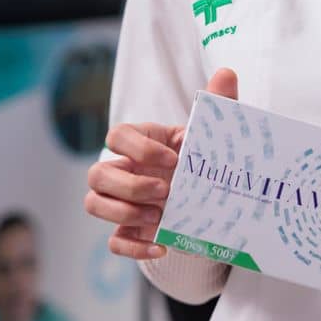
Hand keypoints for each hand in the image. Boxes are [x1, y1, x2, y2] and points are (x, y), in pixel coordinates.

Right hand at [86, 68, 238, 259]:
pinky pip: (114, 242)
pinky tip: (161, 247)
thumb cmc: (203, 159)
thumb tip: (227, 73)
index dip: (138, 148)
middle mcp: (121, 170)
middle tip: (165, 191)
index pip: (117, 136)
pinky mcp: (127, 231)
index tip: (173, 161)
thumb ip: (219, 103)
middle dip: (129, 185)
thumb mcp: (212, 135)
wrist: (210, 200)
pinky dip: (134, 247)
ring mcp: (120, 202)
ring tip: (159, 217)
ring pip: (93, 204)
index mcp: (139, 142)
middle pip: (97, 173)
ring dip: (123, 213)